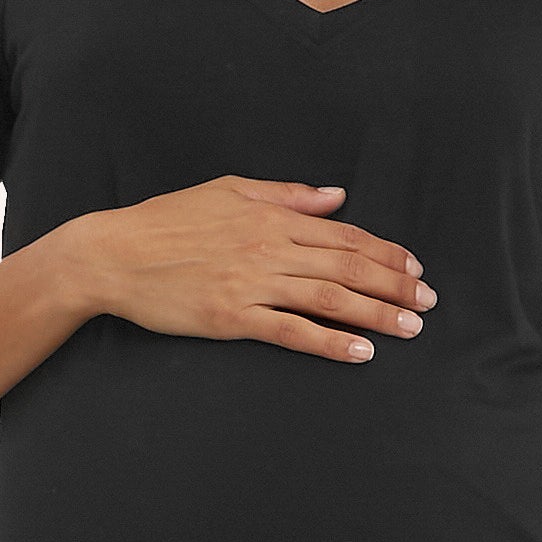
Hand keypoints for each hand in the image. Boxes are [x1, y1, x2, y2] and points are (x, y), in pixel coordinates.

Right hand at [76, 178, 433, 361]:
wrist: (113, 255)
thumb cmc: (166, 220)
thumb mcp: (228, 190)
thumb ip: (286, 194)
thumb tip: (335, 195)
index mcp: (271, 217)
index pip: (343, 234)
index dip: (385, 252)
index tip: (415, 269)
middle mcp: (269, 248)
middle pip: (348, 265)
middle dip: (395, 285)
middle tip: (428, 303)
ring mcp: (252, 284)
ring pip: (330, 297)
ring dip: (377, 314)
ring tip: (411, 329)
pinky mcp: (233, 318)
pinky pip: (293, 332)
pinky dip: (330, 342)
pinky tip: (360, 352)